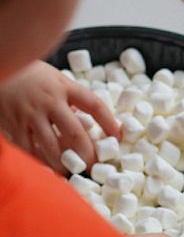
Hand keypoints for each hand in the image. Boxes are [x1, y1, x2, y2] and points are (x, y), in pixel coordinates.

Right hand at [0, 60, 119, 173]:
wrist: (1, 65)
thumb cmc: (30, 74)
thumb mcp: (55, 79)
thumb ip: (69, 98)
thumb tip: (85, 122)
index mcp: (64, 87)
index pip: (94, 105)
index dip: (109, 122)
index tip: (118, 136)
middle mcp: (49, 101)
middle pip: (74, 132)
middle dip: (86, 153)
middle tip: (92, 165)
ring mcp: (31, 114)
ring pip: (50, 146)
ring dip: (61, 163)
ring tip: (68, 172)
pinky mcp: (13, 124)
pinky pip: (27, 148)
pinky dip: (37, 161)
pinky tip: (44, 168)